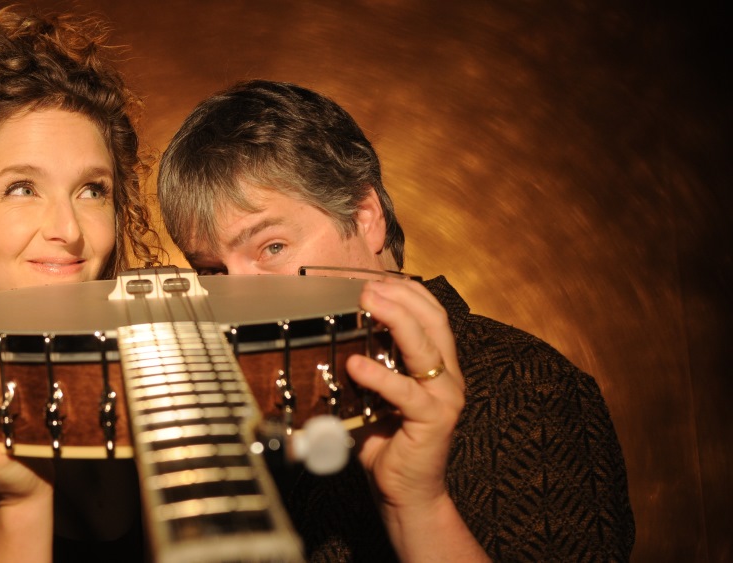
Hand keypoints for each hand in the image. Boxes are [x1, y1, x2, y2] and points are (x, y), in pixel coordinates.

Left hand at [346, 278, 465, 511]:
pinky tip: (355, 365)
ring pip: (426, 347)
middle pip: (432, 320)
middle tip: (366, 285)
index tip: (375, 276)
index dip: (406, 290)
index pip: (431, 313)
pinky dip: (380, 375)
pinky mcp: (434, 419)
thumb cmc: (386, 440)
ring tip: (368, 302)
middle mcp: (448, 375)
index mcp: (439, 363)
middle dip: (400, 296)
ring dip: (396, 319)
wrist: (406, 491)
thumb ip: (363, 365)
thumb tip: (324, 336)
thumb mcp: (373, 394)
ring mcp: (445, 396)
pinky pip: (406, 391)